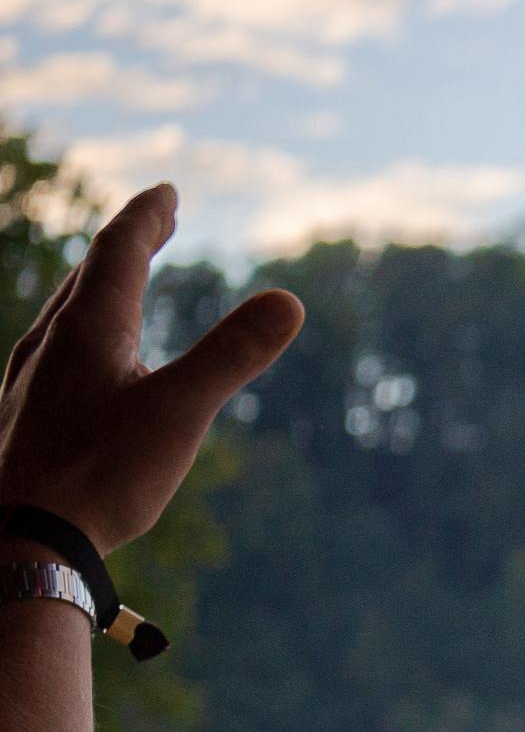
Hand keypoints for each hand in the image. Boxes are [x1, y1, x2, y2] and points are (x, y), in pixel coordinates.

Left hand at [0, 186, 301, 555]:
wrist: (18, 540)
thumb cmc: (97, 476)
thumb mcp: (179, 413)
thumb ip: (231, 355)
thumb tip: (289, 301)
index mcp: (88, 329)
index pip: (118, 252)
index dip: (146, 217)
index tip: (168, 191)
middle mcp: (51, 343)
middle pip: (89, 275)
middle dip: (128, 243)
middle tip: (158, 222)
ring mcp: (30, 379)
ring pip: (65, 313)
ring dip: (100, 287)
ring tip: (123, 283)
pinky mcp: (22, 414)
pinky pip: (54, 352)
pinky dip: (82, 332)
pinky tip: (86, 365)